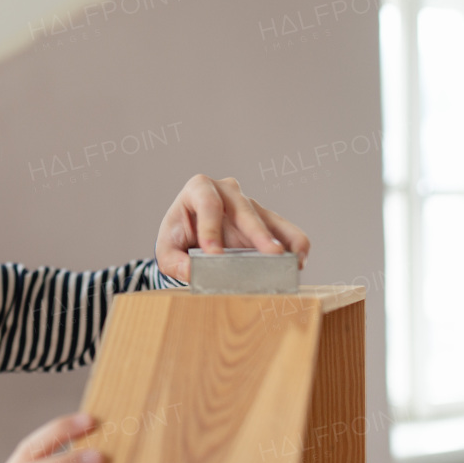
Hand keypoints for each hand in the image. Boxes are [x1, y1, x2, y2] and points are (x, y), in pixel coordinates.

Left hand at [154, 174, 309, 282]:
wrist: (189, 233)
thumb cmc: (178, 235)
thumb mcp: (165, 249)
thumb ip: (173, 262)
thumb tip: (191, 273)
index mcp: (199, 188)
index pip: (207, 203)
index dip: (211, 228)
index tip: (214, 254)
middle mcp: (228, 191)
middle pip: (244, 209)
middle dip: (257, 233)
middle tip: (270, 253)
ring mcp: (250, 205)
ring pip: (269, 218)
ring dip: (283, 239)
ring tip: (293, 258)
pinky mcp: (266, 221)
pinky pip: (284, 230)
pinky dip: (293, 244)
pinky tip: (298, 261)